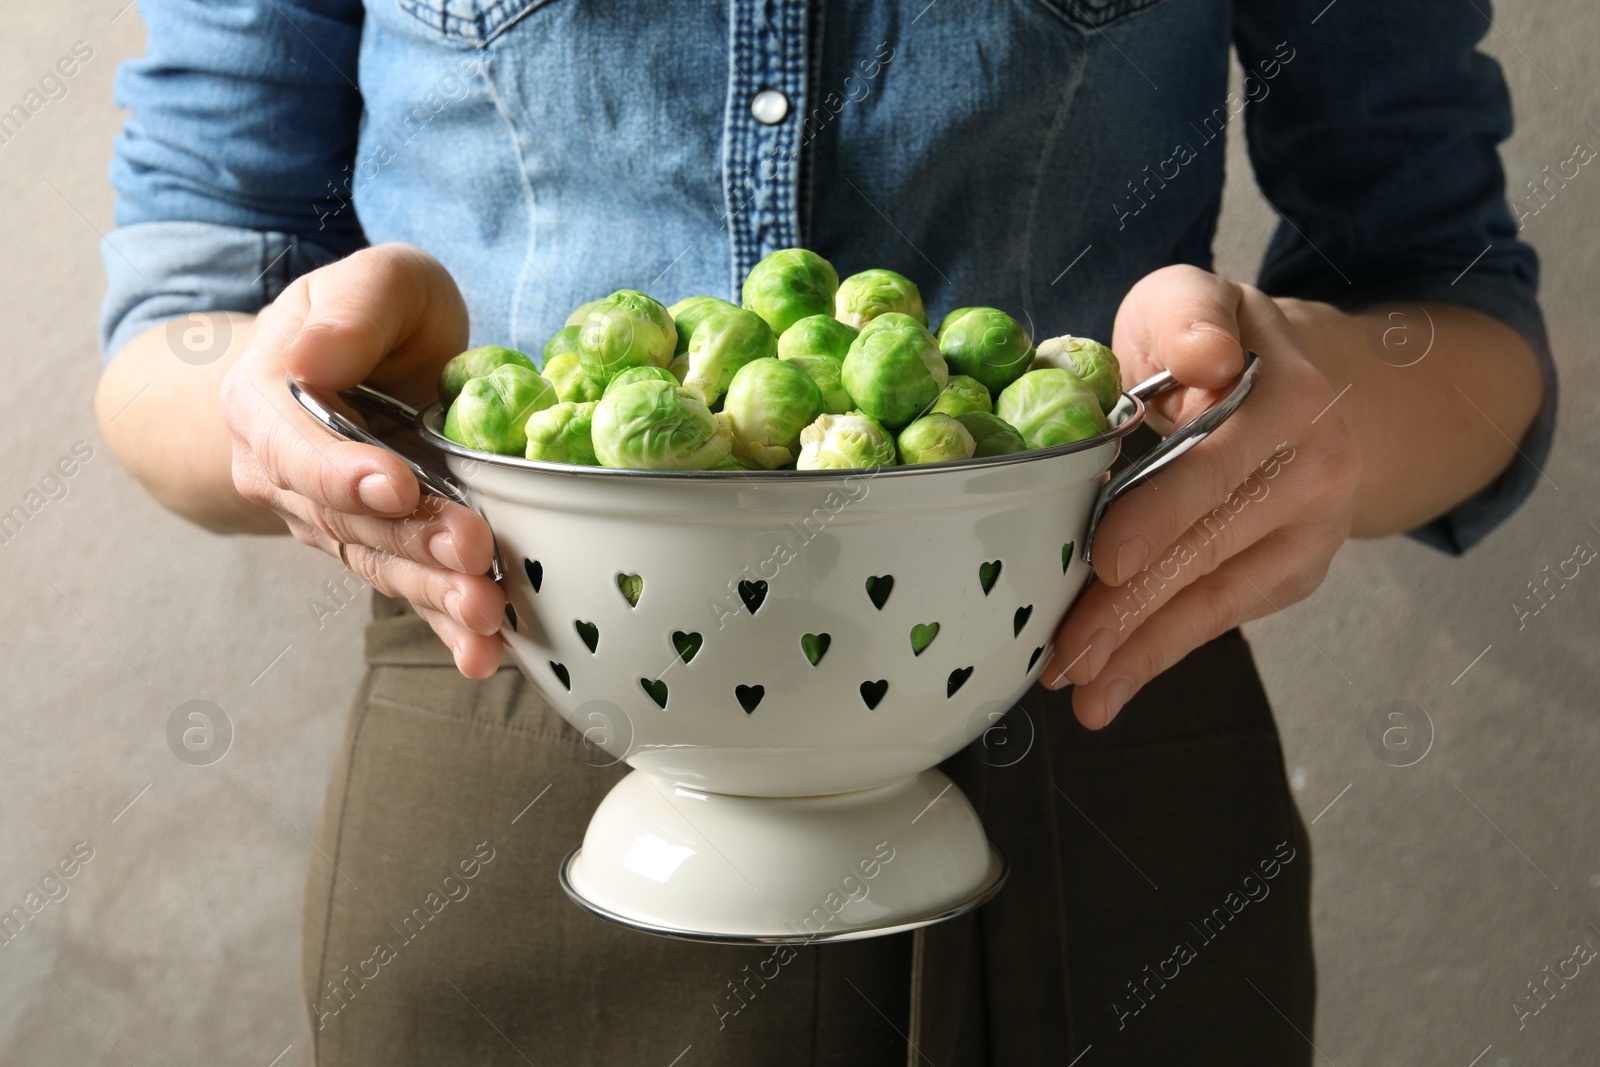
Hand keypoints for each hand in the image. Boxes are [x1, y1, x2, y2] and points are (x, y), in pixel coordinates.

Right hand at [220, 243, 505, 676]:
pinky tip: (480, 656)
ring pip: (381, 563)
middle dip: (413, 541)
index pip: (295, 447)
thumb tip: (310, 362)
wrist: (347, 364)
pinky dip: (444, 627)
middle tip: (473, 553)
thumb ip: (349, 313)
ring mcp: (329, 521)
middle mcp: (285, 475)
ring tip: (485, 615)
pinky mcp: (379, 548)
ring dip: (434, 595)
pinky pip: (409, 591)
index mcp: (264, 402)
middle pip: (347, 518)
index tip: (396, 486)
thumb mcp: (370, 282)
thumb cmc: (365, 317)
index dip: (343, 471)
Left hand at [1044, 265, 1360, 727]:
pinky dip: (1161, 653)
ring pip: (1217, 597)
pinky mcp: (1297, 572)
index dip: (1161, 514)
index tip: (1110, 561)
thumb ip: (1186, 318)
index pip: (1212, 464)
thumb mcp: (1192, 300)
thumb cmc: (1215, 342)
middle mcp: (1316, 468)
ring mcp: (1315, 529)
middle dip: (1130, 607)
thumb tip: (1205, 359)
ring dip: (1142, 650)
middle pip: (1210, 546)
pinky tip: (1112, 687)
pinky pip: (1222, 616)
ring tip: (1081, 692)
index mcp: (1287, 397)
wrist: (1309, 382)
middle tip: (1064, 654)